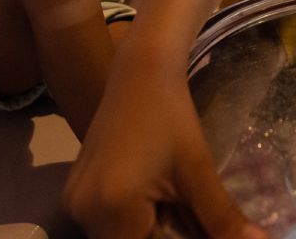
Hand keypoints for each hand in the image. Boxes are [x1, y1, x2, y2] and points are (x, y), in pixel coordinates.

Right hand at [63, 57, 264, 238]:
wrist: (141, 73)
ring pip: (115, 236)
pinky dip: (130, 219)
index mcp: (111, 210)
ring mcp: (74, 200)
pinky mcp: (74, 190)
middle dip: (162, 237)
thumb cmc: (172, 117)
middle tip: (186, 211)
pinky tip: (153, 197)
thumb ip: (222, 219)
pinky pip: (104, 221)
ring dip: (145, 230)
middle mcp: (83, 211)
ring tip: (172, 203)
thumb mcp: (198, 172)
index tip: (196, 224)